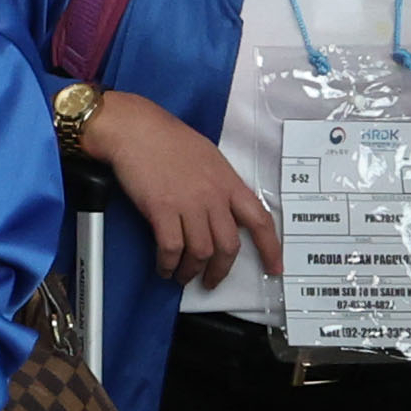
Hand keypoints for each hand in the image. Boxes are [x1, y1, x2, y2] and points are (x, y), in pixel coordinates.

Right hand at [85, 90, 278, 288]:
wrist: (136, 130)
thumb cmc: (167, 139)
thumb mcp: (208, 158)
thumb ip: (219, 185)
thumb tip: (219, 210)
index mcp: (229, 183)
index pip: (260, 221)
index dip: (271, 249)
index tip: (274, 268)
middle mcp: (214, 196)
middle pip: (228, 246)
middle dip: (220, 271)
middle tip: (210, 280)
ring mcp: (188, 204)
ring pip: (200, 252)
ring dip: (191, 271)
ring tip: (182, 276)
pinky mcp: (162, 210)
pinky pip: (171, 248)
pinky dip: (168, 264)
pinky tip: (164, 267)